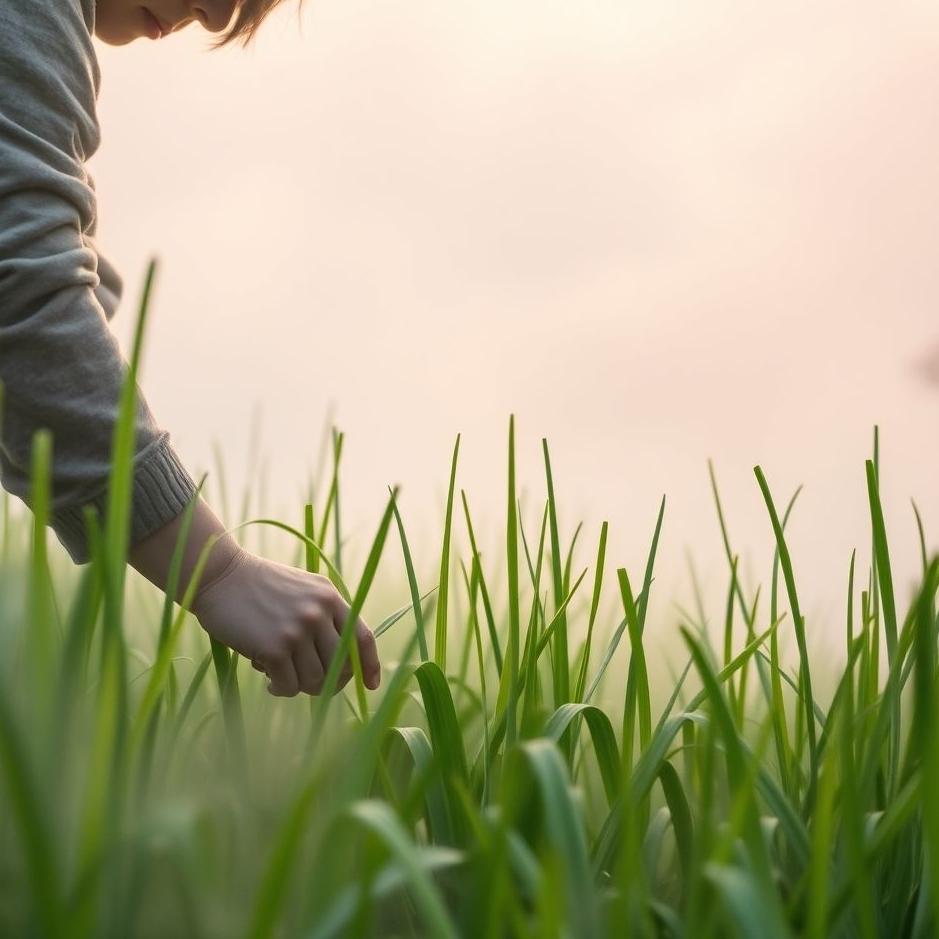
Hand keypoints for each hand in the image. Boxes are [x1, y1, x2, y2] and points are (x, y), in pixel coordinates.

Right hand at [189, 548, 380, 696]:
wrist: (220, 577)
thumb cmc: (259, 586)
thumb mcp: (303, 589)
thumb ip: (324, 614)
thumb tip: (341, 658)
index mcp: (330, 597)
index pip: (363, 637)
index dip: (370, 664)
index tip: (372, 684)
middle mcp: (318, 612)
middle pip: (341, 666)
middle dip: (330, 683)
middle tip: (311, 686)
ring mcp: (298, 629)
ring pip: (315, 680)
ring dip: (300, 686)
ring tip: (282, 677)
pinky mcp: (274, 647)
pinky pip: (288, 686)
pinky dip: (280, 689)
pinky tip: (269, 682)